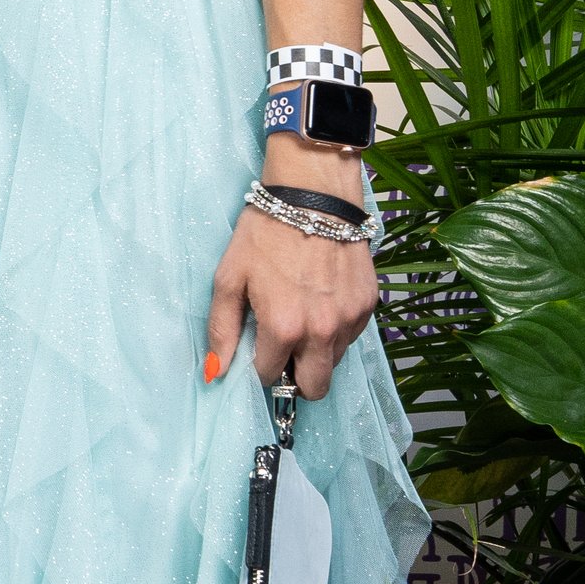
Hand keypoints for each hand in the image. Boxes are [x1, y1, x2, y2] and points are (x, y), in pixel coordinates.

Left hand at [203, 202, 377, 401]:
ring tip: (301, 316)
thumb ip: (221, 329)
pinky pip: (351, 337)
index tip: (256, 348)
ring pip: (333, 362)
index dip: (259, 365)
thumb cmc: (266, 232)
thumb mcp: (230, 277)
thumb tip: (216, 372)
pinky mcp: (368, 305)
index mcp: (283, 327)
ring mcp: (350, 319)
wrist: (314, 195)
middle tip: (283, 350)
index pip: (270, 377)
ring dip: (316, 352)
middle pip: (314, 388)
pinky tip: (321, 301)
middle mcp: (322, 331)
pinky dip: (335, 330)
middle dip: (295, 378)